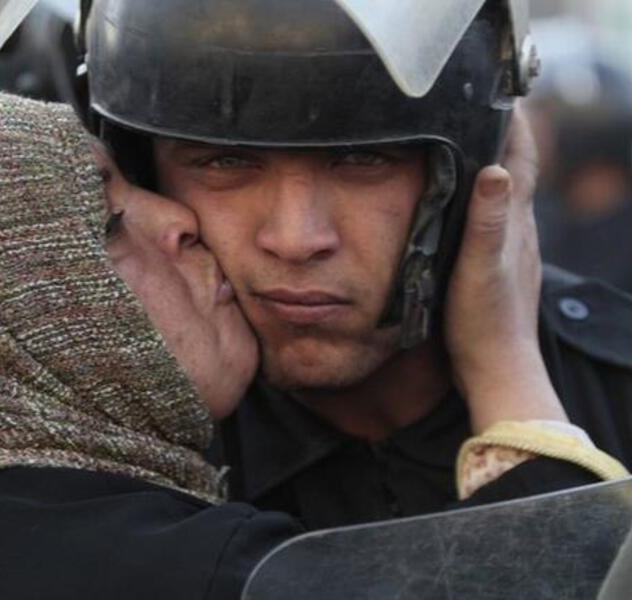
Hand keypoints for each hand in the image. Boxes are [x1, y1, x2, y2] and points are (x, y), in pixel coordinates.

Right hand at [445, 107, 567, 431]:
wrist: (495, 367)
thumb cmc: (483, 321)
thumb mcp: (480, 269)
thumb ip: (488, 221)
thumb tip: (496, 169)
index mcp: (515, 223)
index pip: (522, 159)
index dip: (514, 124)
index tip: (499, 91)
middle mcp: (518, 230)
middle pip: (514, 170)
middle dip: (499, 135)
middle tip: (472, 109)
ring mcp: (509, 249)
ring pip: (502, 195)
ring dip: (490, 165)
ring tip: (462, 145)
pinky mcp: (497, 265)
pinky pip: (490, 218)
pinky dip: (480, 198)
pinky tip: (460, 206)